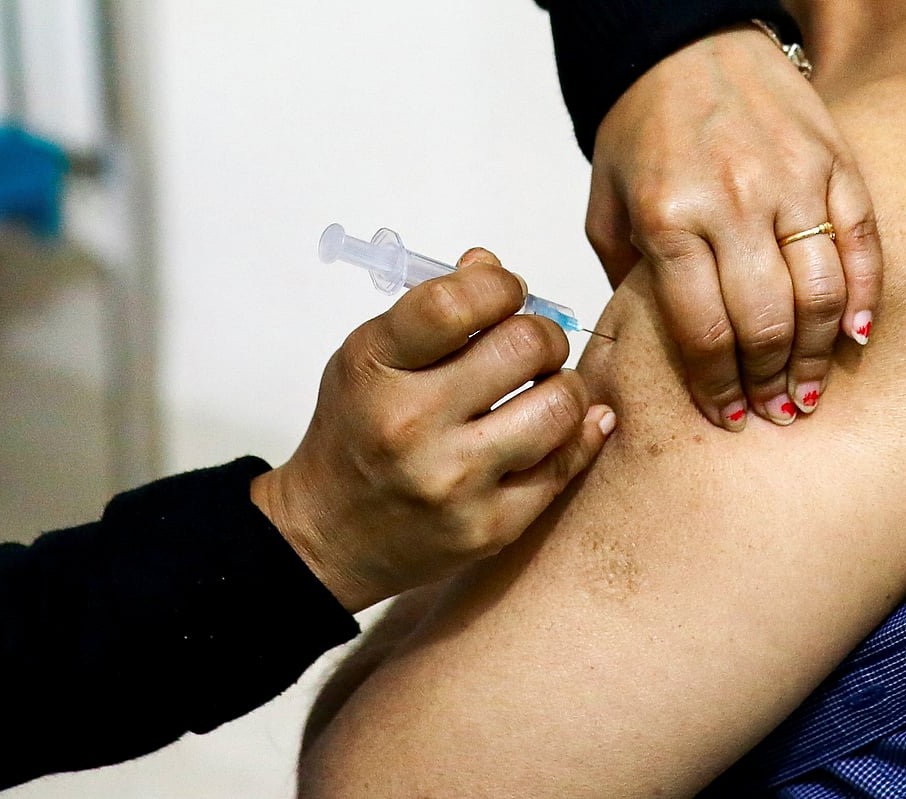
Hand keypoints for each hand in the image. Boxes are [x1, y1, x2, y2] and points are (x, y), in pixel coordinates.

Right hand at [251, 249, 615, 611]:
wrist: (328, 537)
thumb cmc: (356, 435)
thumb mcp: (369, 358)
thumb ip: (430, 311)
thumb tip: (490, 267)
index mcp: (375, 369)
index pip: (455, 303)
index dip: (500, 285)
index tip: (506, 293)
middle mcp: (412, 426)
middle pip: (525, 346)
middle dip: (543, 335)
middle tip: (533, 346)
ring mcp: (454, 482)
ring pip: (560, 407)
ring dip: (563, 386)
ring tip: (543, 390)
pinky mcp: (490, 527)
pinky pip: (565, 466)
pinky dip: (576, 435)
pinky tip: (561, 426)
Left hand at [586, 23, 882, 428]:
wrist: (682, 41)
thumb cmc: (641, 127)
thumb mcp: (607, 206)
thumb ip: (628, 279)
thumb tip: (654, 347)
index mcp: (669, 218)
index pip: (704, 332)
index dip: (719, 389)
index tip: (726, 418)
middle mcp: (732, 201)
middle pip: (765, 322)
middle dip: (768, 383)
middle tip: (772, 413)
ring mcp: (791, 178)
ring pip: (820, 291)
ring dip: (816, 356)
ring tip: (808, 392)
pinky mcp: (833, 158)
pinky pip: (861, 240)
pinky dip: (863, 295)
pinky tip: (855, 337)